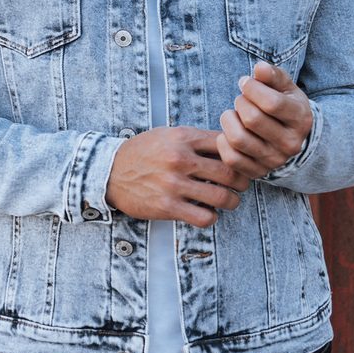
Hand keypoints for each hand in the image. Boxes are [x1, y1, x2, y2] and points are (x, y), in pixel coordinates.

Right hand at [106, 126, 250, 227]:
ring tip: (229, 200)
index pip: (226, 144)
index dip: (240, 154)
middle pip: (230, 172)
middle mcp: (180, 159)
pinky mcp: (167, 206)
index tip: (243, 162)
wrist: (110, 172)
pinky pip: (204, 217)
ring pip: (222, 197)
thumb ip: (197, 139)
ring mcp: (173, 184)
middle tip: (242, 185)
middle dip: (242, 181)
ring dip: (232, 201)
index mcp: (183, 137)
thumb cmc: (143, 152)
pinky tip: (207, 212)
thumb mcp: (168, 135)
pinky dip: (211, 217)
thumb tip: (230, 146)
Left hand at [217, 61, 312, 177]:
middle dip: (240, 102)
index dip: (251, 88)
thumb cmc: (284, 105)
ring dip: (229, 121)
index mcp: (300, 118)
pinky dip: (223, 142)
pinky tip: (229, 132)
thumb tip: (259, 68)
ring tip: (233, 115)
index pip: (271, 103)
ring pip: (238, 139)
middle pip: (252, 119)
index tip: (245, 83)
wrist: (292, 138)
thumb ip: (273, 75)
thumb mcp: (285, 87)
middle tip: (241, 99)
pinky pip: (230, 158)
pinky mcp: (258, 172)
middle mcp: (290, 143)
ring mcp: (274, 161)